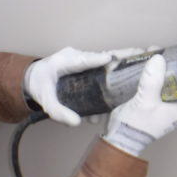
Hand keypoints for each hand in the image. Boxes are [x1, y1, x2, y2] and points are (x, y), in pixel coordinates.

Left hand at [24, 47, 144, 126]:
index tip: (110, 59)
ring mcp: (83, 61)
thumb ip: (58, 112)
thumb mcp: (45, 101)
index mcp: (63, 62)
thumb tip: (76, 123)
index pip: (82, 60)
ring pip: (106, 61)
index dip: (97, 59)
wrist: (34, 79)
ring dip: (123, 63)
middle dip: (120, 56)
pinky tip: (129, 78)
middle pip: (101, 56)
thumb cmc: (39, 87)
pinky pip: (104, 68)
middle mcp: (76, 57)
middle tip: (140, 53)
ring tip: (142, 63)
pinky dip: (117, 72)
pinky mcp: (88, 67)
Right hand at [103, 55, 176, 156]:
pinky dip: (151, 76)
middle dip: (169, 66)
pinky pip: (155, 86)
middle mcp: (175, 107)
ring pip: (165, 81)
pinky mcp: (151, 103)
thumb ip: (153, 80)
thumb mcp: (146, 101)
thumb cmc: (136, 126)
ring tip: (153, 54)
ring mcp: (163, 105)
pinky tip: (145, 65)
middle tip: (162, 52)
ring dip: (159, 70)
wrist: (119, 139)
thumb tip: (158, 59)